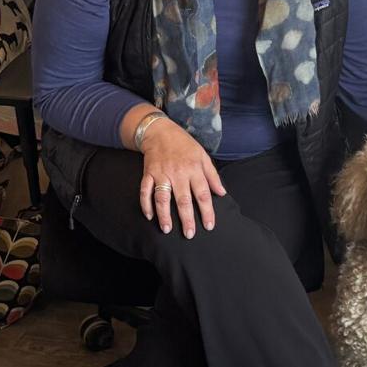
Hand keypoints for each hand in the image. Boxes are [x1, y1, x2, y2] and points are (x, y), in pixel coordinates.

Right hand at [137, 118, 225, 236]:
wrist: (160, 131)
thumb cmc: (185, 145)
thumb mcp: (203, 156)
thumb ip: (212, 175)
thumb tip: (222, 193)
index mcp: (194, 169)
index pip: (203, 194)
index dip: (207, 211)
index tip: (209, 226)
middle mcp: (178, 173)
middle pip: (183, 199)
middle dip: (187, 218)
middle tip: (189, 234)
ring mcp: (162, 174)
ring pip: (162, 198)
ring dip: (164, 215)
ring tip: (167, 229)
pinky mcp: (148, 173)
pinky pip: (145, 191)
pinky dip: (146, 204)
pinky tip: (149, 216)